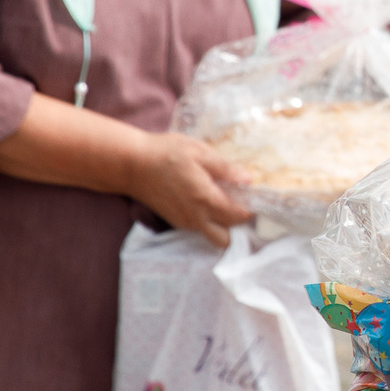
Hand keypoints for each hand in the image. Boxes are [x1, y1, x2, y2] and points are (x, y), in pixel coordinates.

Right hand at [131, 131, 253, 248]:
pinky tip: (209, 204)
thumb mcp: (199, 153)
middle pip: (226, 237)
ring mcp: (183, 221)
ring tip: (228, 205)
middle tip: (244, 207)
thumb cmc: (166, 153)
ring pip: (211, 236)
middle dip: (239, 227)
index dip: (252, 210)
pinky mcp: (174, 221)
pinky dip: (209, 222)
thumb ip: (225, 169)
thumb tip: (248, 180)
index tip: (258, 200)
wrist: (131, 164)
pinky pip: (199, 229)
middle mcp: (195, 216)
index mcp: (205, 198)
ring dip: (224, 227)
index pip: (238, 216)